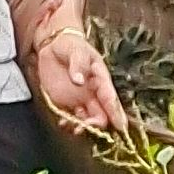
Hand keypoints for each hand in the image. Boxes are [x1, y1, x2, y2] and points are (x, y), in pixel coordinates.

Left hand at [30, 20, 124, 135]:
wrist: (53, 45)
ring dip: (84, 127)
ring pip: (88, 119)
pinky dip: (69, 123)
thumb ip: (78, 64)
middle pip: (102, 114)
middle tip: (88, 126)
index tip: (121, 126)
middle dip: (98, 124)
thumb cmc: (70, 45)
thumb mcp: (76, 50)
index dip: (116, 113)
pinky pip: (71, 117)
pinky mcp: (66, 102)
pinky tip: (64, 123)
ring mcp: (80, 99)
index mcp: (101, 80)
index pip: (110, 98)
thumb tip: (79, 80)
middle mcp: (93, 93)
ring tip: (75, 128)